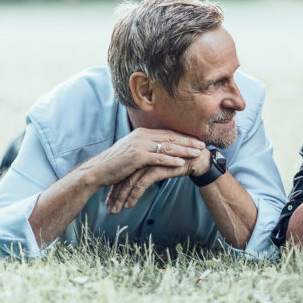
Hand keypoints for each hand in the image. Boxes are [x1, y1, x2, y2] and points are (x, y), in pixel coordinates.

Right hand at [82, 127, 203, 191]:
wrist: (99, 170)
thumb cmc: (116, 163)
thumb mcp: (132, 150)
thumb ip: (146, 147)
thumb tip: (158, 148)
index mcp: (142, 132)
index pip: (167, 133)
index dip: (183, 136)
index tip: (196, 139)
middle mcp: (142, 135)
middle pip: (170, 137)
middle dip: (188, 141)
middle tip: (203, 144)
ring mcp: (139, 145)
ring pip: (167, 146)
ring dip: (184, 150)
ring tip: (197, 153)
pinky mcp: (137, 156)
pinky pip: (158, 157)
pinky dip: (171, 159)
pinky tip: (181, 162)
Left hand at [105, 148, 208, 213]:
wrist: (198, 159)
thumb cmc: (179, 162)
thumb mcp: (159, 164)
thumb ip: (147, 167)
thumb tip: (137, 179)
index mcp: (141, 153)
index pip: (124, 172)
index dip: (116, 186)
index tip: (110, 199)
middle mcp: (142, 156)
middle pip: (123, 177)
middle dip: (115, 194)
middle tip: (110, 208)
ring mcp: (148, 162)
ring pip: (129, 182)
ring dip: (121, 198)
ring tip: (116, 210)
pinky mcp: (156, 168)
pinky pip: (140, 185)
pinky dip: (133, 196)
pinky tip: (130, 205)